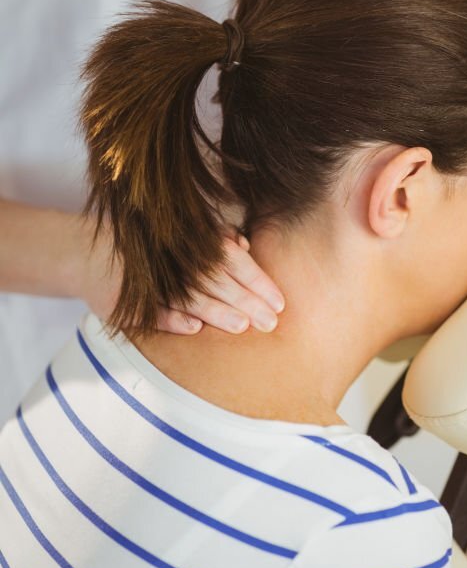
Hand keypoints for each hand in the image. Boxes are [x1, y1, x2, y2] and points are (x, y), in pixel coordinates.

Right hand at [82, 224, 283, 335]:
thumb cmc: (145, 247)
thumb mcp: (179, 237)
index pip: (231, 259)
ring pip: (188, 297)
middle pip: (216, 280)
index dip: (256, 280)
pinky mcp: (126, 301)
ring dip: (216, 312)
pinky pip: (152, 311)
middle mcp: (171, 258)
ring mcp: (147, 280)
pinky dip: (173, 320)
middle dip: (246, 302)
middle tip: (271, 323)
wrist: (87, 252)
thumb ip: (214, 238)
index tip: (279, 301)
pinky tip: (193, 329)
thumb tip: (243, 243)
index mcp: (188, 242)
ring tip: (241, 326)